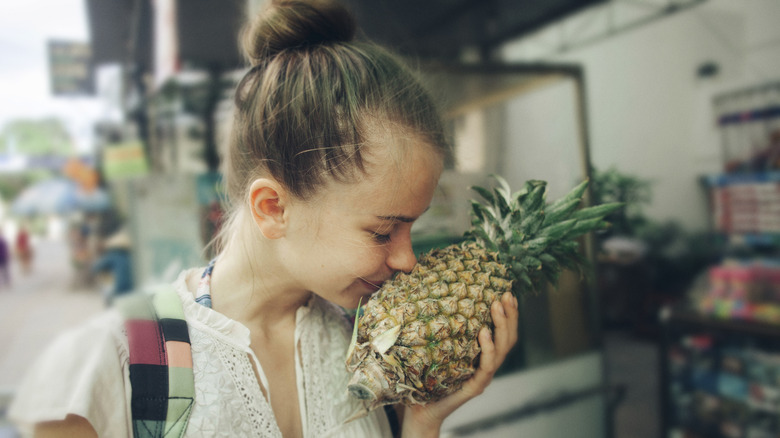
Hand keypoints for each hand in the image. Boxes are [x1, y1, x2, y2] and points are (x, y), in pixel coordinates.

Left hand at [401, 292, 519, 436]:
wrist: (420, 409)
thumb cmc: (427, 376)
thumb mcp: (438, 347)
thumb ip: (444, 328)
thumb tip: (435, 295)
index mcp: (483, 355)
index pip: (503, 332)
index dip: (509, 314)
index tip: (508, 293)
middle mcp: (487, 365)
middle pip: (508, 338)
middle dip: (510, 315)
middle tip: (505, 294)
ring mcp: (483, 376)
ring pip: (502, 349)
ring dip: (501, 326)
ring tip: (496, 306)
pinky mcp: (475, 386)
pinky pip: (487, 366)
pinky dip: (488, 348)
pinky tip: (484, 332)